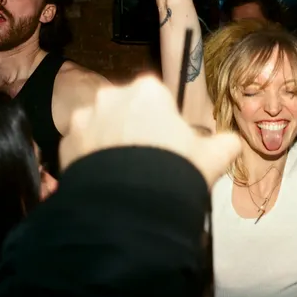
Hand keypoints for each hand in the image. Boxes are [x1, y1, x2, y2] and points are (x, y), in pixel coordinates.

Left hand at [59, 75, 240, 186]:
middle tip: (146, 159)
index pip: (156, 97)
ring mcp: (84, 118)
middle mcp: (111, 96)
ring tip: (124, 174)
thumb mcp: (212, 157)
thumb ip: (225, 144)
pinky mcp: (65, 144)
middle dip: (133, 127)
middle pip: (125, 108)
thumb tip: (231, 143)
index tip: (168, 142)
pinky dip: (90, 159)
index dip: (163, 119)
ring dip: (109, 142)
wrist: (130, 206)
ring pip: (100, 127)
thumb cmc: (174, 170)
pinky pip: (81, 147)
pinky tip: (105, 181)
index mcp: (147, 90)